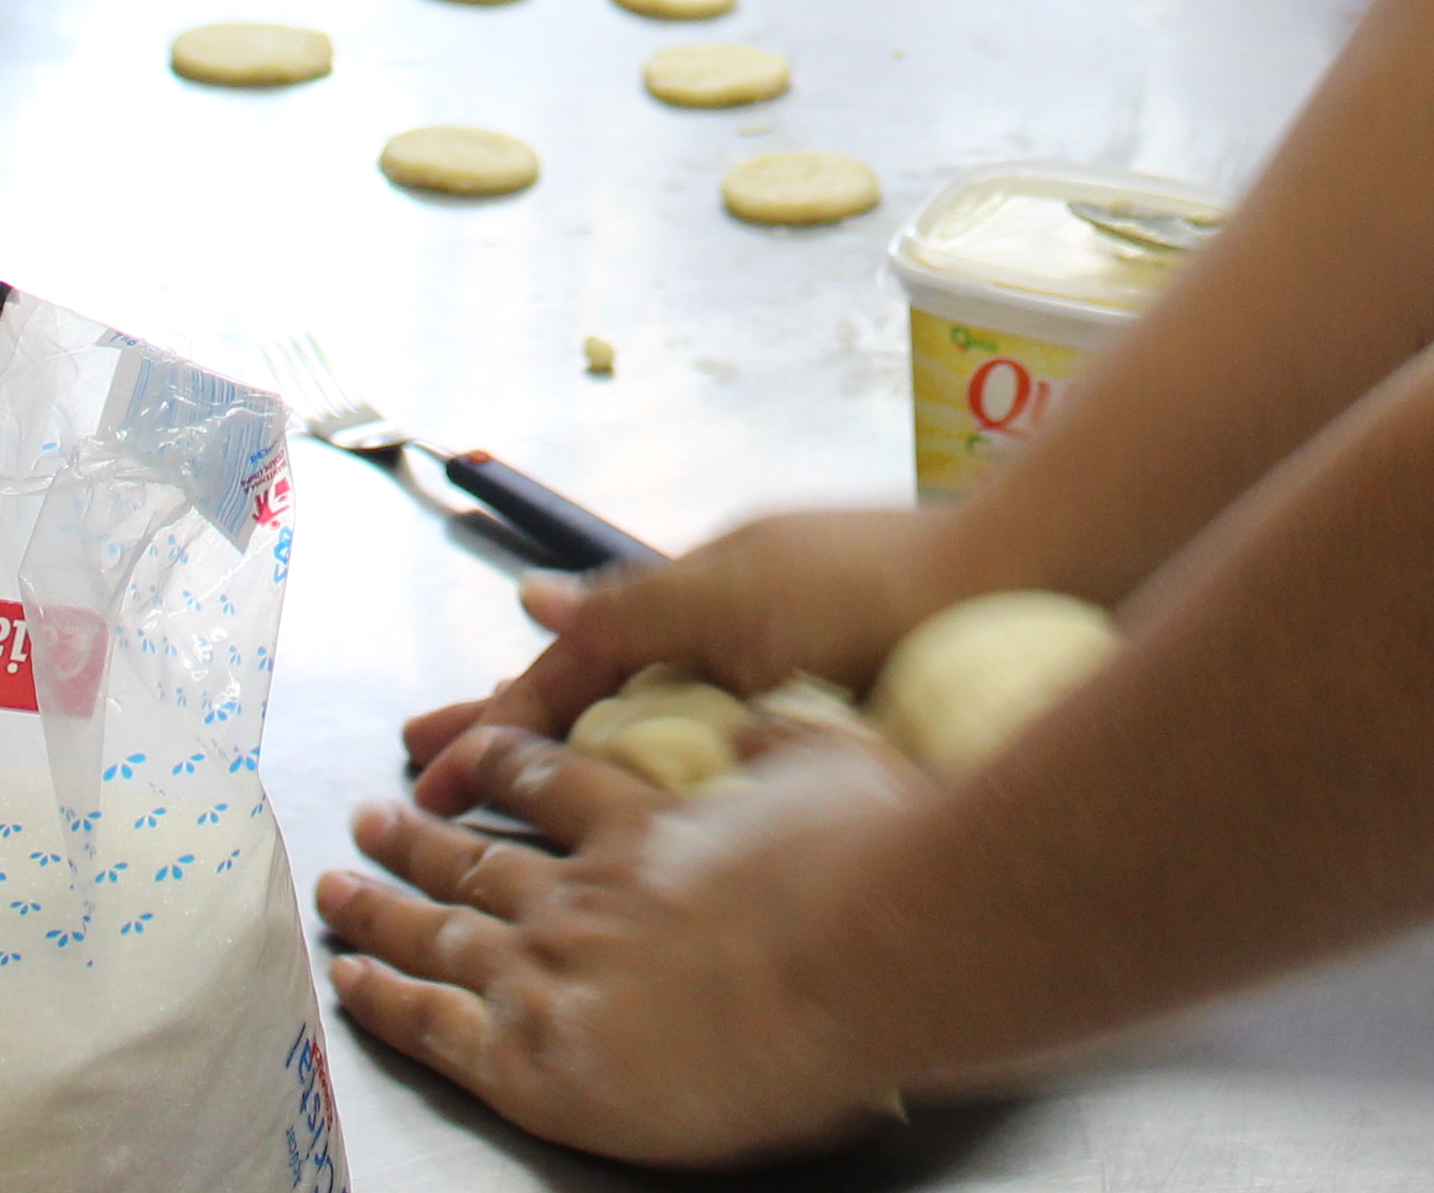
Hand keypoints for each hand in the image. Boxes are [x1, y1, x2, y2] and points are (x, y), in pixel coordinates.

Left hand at [325, 733, 919, 1164]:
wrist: (856, 954)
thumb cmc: (866, 865)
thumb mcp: (836, 764)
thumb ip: (784, 741)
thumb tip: (764, 719)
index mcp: (643, 826)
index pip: (547, 781)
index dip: (499, 763)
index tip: (466, 751)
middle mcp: (579, 890)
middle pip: (473, 856)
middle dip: (415, 836)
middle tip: (372, 817)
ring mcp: (548, 968)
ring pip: (436, 930)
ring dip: (378, 905)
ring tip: (338, 886)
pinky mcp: (534, 1055)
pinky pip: (432, 1022)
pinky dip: (382, 996)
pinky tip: (347, 978)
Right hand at [400, 512, 967, 792]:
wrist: (1011, 603)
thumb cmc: (872, 588)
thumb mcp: (731, 590)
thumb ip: (633, 613)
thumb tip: (540, 608)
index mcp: (705, 616)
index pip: (575, 675)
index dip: (497, 720)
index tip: (428, 758)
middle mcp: (728, 669)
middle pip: (596, 716)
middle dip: (506, 746)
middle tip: (422, 784)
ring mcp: (774, 719)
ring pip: (645, 762)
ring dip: (564, 783)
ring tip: (480, 816)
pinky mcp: (822, 770)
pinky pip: (717, 799)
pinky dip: (654, 816)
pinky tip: (615, 846)